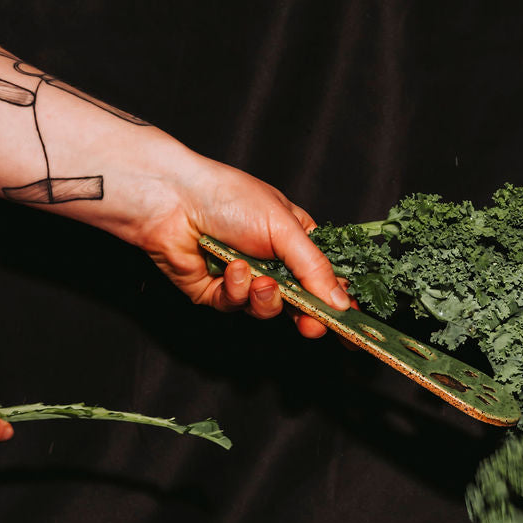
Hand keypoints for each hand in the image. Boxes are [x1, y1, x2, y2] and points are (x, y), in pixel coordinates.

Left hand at [126, 133, 350, 337]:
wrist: (171, 201)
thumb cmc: (228, 197)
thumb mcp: (284, 228)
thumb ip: (314, 268)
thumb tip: (340, 301)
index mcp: (296, 239)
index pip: (326, 276)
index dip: (338, 301)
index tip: (350, 322)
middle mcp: (272, 261)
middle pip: (300, 302)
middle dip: (307, 316)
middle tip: (313, 325)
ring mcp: (244, 279)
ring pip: (268, 309)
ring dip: (267, 299)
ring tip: (261, 281)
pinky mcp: (216, 293)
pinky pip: (236, 306)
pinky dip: (236, 290)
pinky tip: (230, 269)